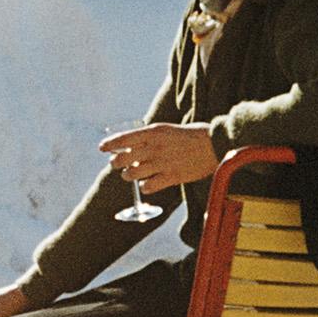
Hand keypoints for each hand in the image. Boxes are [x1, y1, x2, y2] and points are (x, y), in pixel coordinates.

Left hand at [98, 122, 217, 196]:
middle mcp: (154, 147)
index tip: (102, 148)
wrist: (216, 145)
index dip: (109, 144)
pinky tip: (149, 183)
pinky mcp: (171, 177)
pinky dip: (145, 187)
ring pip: (131, 175)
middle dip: (116, 163)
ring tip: (132, 174)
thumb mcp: (167, 129)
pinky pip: (147, 187)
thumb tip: (130, 145)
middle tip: (118, 165)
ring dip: (129, 176)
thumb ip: (149, 137)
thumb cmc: (192, 135)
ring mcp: (161, 163)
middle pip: (122, 159)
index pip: (122, 139)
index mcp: (153, 132)